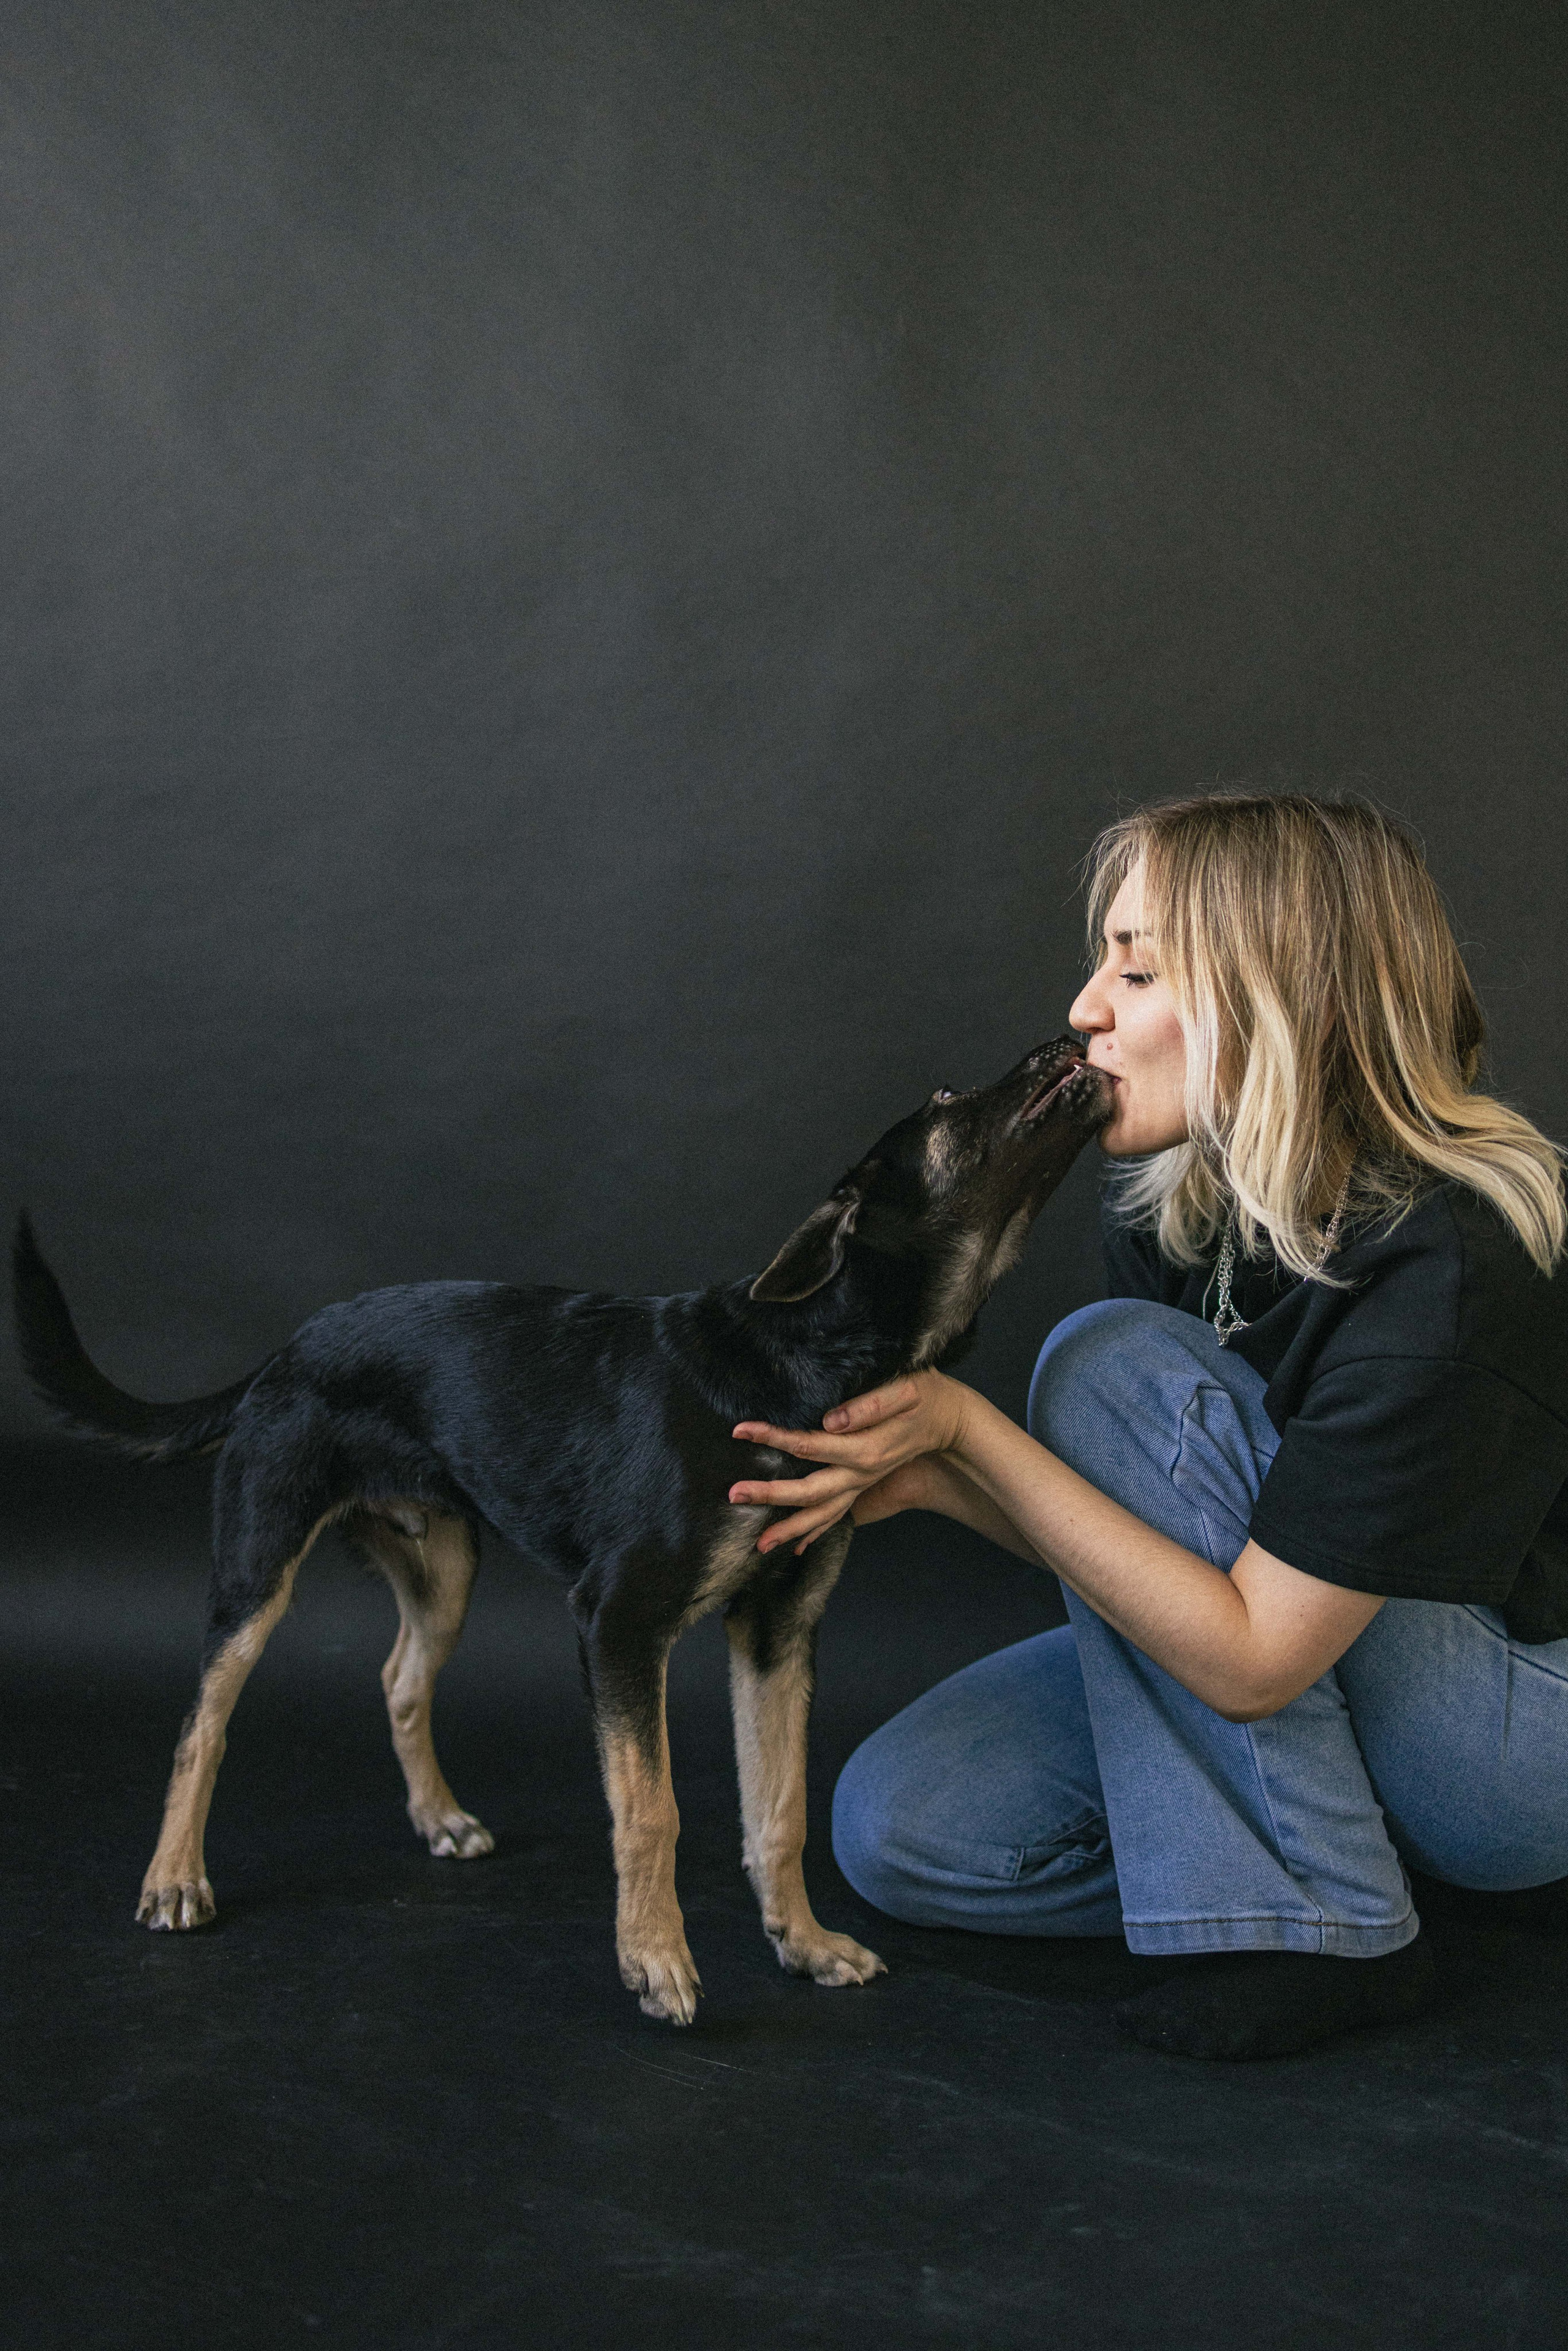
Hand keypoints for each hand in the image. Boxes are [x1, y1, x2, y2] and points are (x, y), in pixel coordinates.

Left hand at [729, 1372, 970, 1554]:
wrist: (951, 1422)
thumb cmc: (925, 1398)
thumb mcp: (905, 1390)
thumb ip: (869, 1406)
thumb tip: (830, 1421)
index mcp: (864, 1449)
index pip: (808, 1444)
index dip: (773, 1437)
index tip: (740, 1430)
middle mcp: (859, 1474)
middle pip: (808, 1492)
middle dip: (769, 1495)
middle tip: (733, 1495)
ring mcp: (861, 1486)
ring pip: (821, 1515)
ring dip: (789, 1529)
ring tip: (758, 1546)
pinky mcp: (864, 1488)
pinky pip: (836, 1517)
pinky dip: (815, 1533)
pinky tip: (796, 1546)